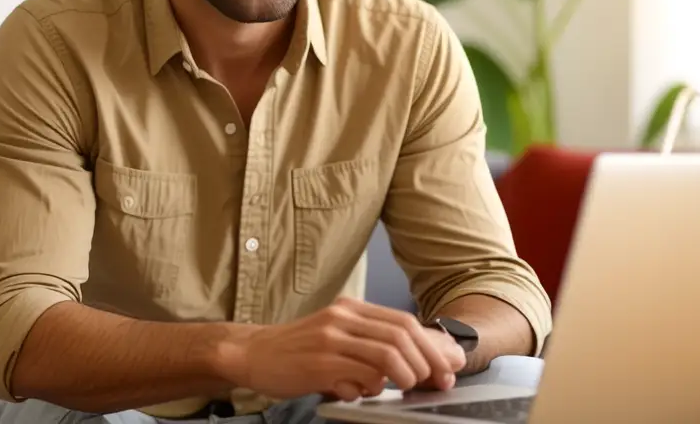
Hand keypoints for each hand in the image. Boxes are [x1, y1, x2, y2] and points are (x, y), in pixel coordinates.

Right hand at [218, 296, 465, 401]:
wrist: (252, 353)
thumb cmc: (298, 351)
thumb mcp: (337, 336)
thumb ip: (372, 343)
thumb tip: (419, 357)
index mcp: (351, 309)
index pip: (404, 322)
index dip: (432, 346)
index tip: (447, 367)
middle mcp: (343, 318)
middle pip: (401, 335)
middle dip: (427, 362)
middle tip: (435, 383)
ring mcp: (331, 338)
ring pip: (387, 354)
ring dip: (405, 375)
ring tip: (404, 388)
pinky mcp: (319, 362)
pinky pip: (359, 375)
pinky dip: (371, 387)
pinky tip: (363, 391)